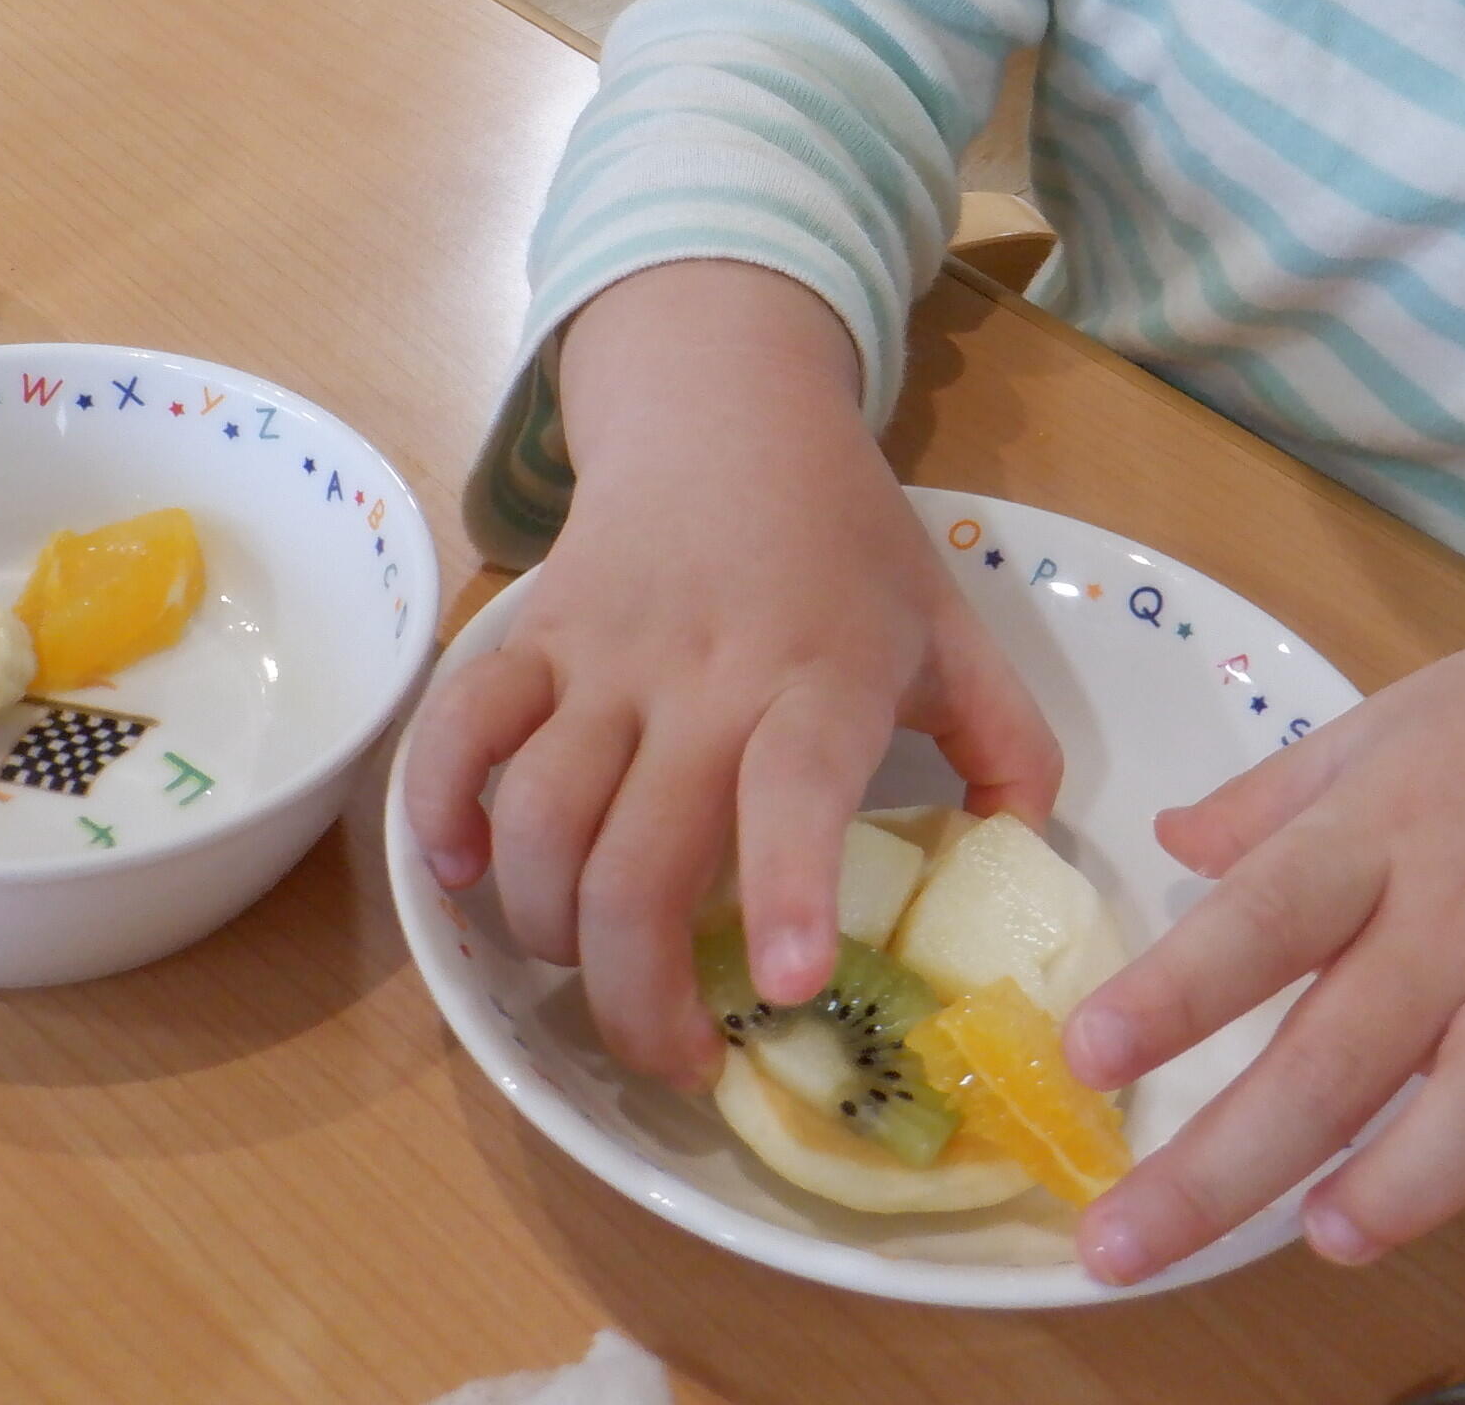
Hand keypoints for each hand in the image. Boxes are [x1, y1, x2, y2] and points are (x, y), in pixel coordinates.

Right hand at [403, 261, 1062, 1082]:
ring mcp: (602, 657)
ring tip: (588, 976)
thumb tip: (1026, 860)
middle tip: (676, 1059)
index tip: (785, 986)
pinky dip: (438, 807)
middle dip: (639, 991)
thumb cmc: (843, 536)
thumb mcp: (951, 628)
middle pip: (636, 856)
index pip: (797, 787)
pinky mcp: (530, 636)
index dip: (785, 887)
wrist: (726, 404)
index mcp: (819, 676)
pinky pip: (457, 727)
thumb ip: (1009, 744)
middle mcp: (701, 675)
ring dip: (548, 926)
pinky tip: (459, 873)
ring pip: (538, 814)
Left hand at [1064, 619, 1464, 1284]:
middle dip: (1226, 1163)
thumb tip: (1170, 836)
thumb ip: (1275, 798)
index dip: (1173, 991)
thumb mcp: (1386, 723)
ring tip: (1332, 1234)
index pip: (1264, 913)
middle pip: (1342, 1047)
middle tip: (1125, 1244)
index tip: (1084, 1060)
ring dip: (1414, 1179)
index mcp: (1382, 827)